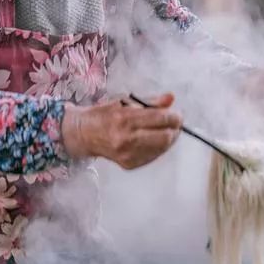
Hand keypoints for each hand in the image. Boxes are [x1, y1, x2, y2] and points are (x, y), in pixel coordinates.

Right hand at [61, 93, 181, 168]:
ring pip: (161, 148)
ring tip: (164, 130)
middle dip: (174, 129)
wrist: (85, 134)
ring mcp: (128, 154)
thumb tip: (171, 98)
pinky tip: (152, 140)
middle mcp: (126, 139)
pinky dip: (158, 147)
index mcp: (125, 119)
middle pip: (165, 137)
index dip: (174, 116)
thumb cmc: (105, 115)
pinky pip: (153, 156)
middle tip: (175, 123)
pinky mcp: (129, 164)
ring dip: (168, 138)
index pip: (160, 118)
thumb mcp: (125, 102)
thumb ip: (150, 101)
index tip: (178, 114)